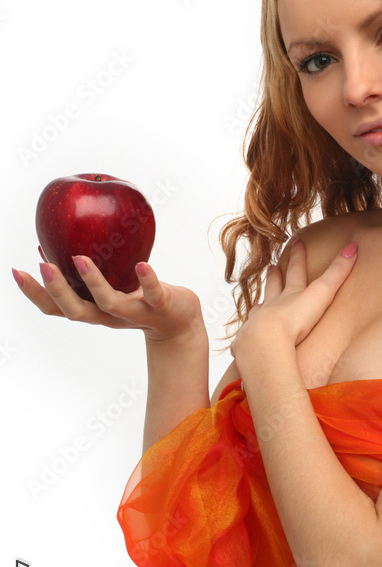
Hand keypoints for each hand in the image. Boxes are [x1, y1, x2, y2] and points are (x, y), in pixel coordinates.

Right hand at [12, 256, 205, 343]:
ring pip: (110, 303)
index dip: (35, 293)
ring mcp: (135, 313)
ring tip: (80, 259)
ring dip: (93, 282)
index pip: (57, 308)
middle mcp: (109, 316)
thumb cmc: (139, 298)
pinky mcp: (160, 306)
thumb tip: (53, 244)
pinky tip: (141, 264)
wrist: (180, 323)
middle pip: (77, 311)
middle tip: (42, 266)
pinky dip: (146, 280)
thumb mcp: (110, 284)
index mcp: (94, 311)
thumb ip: (86, 272)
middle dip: (57, 290)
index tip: (16, 271)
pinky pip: (152, 294)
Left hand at [230, 238, 357, 362]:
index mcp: (291, 295)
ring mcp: (259, 322)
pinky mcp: (249, 341)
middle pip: (274, 286)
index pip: (296, 270)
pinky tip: (247, 332)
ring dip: (261, 303)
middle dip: (275, 276)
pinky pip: (248, 336)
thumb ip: (337, 273)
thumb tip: (353, 245)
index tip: (297, 242)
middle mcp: (273, 305)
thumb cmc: (295, 320)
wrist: (266, 342)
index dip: (298, 256)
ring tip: (259, 300)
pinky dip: (248, 332)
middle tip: (272, 266)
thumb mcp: (322, 294)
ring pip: (260, 308)